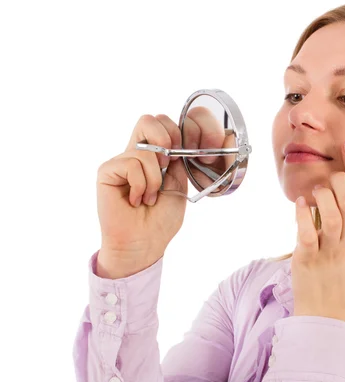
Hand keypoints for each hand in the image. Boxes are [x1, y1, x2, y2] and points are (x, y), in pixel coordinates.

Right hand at [96, 109, 226, 278]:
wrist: (144, 244)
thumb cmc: (160, 220)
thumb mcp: (178, 186)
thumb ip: (177, 162)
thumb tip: (177, 143)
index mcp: (154, 156)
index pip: (161, 123)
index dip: (176, 132)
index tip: (182, 155)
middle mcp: (135, 154)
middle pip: (148, 119)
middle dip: (166, 139)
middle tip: (168, 166)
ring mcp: (120, 162)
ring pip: (145, 150)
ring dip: (155, 179)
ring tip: (149, 198)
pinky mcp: (107, 172)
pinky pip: (131, 165)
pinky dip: (141, 185)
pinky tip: (136, 200)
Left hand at [291, 141, 344, 325]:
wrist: (329, 317)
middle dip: (338, 180)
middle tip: (331, 178)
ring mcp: (331, 251)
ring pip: (330, 213)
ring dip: (322, 195)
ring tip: (317, 192)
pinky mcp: (308, 259)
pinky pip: (306, 231)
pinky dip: (302, 214)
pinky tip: (300, 204)